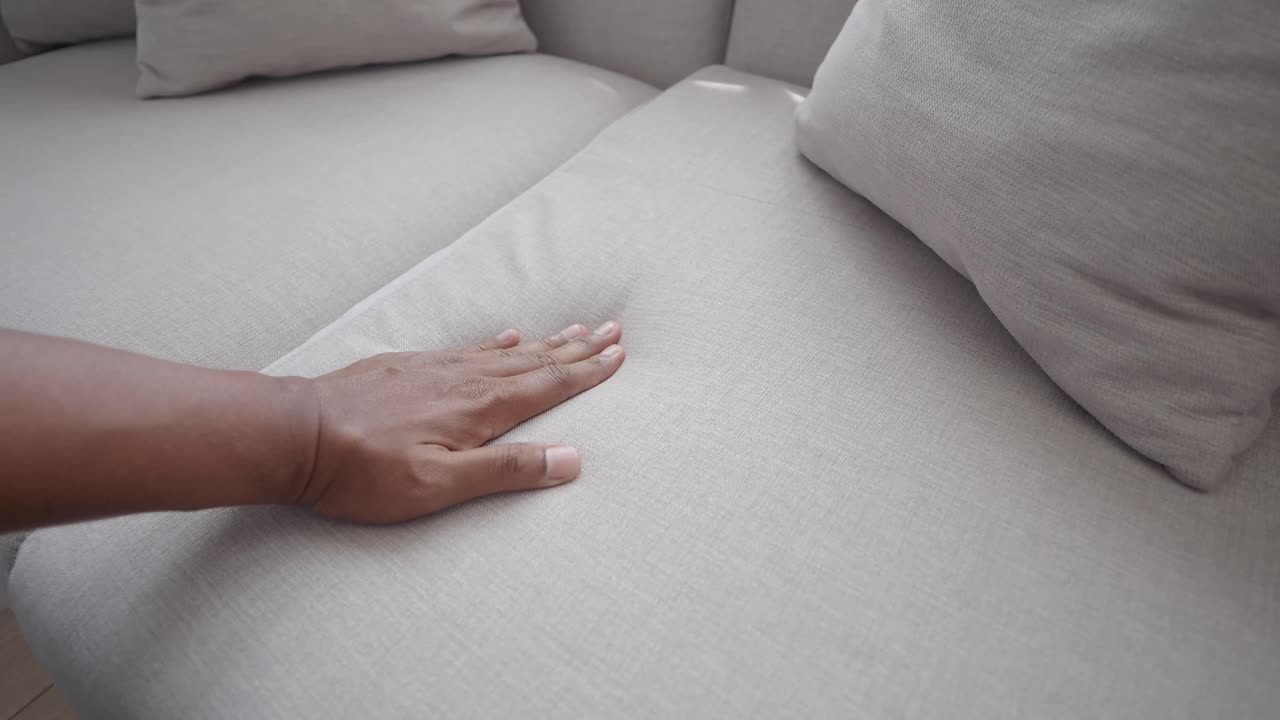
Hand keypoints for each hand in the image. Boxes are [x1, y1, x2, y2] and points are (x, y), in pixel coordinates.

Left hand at [293, 322, 624, 522]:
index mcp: (479, 409)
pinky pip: (467, 347)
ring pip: (505, 351)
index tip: (620, 354)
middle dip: (577, 349)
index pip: (548, 386)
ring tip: (575, 329)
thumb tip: (572, 459)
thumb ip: (505, 470)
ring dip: (544, 342)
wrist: (294, 435)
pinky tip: (505, 336)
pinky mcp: (408, 367)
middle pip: (535, 360)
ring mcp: (434, 368)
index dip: (587, 372)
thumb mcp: (439, 485)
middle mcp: (464, 379)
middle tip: (614, 329)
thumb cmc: (363, 471)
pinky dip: (495, 342)